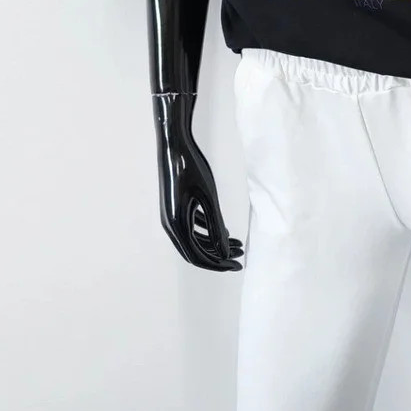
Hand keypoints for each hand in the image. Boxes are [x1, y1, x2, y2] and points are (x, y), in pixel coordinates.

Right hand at [153, 93, 243, 271]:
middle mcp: (170, 224)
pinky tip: (223, 230)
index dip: (219, 264)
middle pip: (195, 251)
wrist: (174, 144)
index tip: (238, 265)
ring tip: (238, 243)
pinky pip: (191, 225)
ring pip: (194, 238)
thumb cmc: (191, 168)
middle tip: (240, 257)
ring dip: (215, 243)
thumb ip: (216, 226)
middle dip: (218, 256)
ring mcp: (171, 215)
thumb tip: (224, 251)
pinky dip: (206, 230)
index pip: (198, 256)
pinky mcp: (175, 206)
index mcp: (176, 226)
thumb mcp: (208, 198)